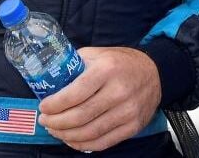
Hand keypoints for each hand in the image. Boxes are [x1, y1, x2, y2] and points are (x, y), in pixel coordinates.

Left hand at [38, 47, 161, 151]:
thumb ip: (75, 65)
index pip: (74, 94)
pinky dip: (82, 144)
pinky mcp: (132, 127)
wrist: (155, 73)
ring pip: (89, 133)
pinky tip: (72, 139)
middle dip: (56, 122)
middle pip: (79, 116)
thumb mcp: (97, 54)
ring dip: (66, 135)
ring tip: (55, 130)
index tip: (43, 107)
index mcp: (106, 70)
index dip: (54, 105)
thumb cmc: (121, 62)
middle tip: (45, 120)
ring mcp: (128, 112)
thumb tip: (50, 79)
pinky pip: (102, 142)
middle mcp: (118, 91)